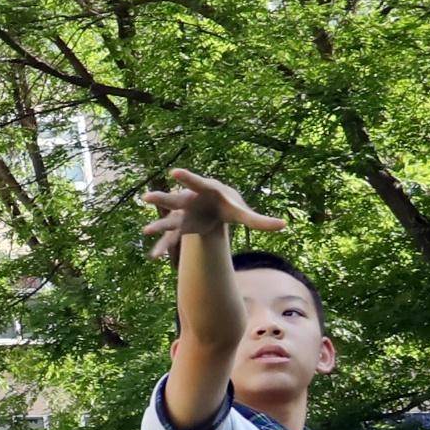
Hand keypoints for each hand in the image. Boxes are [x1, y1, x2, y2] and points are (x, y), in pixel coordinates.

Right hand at [139, 169, 285, 256]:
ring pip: (169, 220)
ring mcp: (182, 215)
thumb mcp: (242, 213)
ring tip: (145, 232)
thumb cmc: (228, 206)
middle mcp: (190, 201)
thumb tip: (284, 225)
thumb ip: (259, 220)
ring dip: (158, 226)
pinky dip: (164, 247)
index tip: (174, 172)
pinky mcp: (180, 228)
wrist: (212, 207)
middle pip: (175, 200)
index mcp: (205, 192)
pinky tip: (155, 257)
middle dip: (162, 199)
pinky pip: (170, 238)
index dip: (186, 178)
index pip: (196, 183)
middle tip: (146, 197)